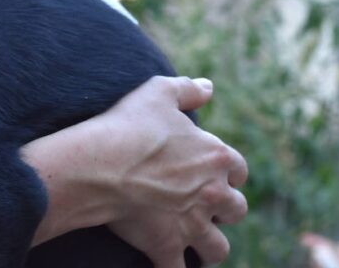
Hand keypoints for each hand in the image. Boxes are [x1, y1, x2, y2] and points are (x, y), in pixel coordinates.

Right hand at [101, 77, 247, 266]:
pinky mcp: (166, 245)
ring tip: (196, 243)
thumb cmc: (129, 125)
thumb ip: (187, 89)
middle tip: (202, 205)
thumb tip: (208, 88)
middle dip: (223, 209)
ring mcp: (191, 224)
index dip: (226, 171)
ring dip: (210, 246)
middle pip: (235, 210)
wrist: (101, 163)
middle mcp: (212, 193)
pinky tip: (166, 265)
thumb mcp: (158, 92)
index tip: (210, 171)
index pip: (238, 169)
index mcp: (216, 156)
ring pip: (218, 249)